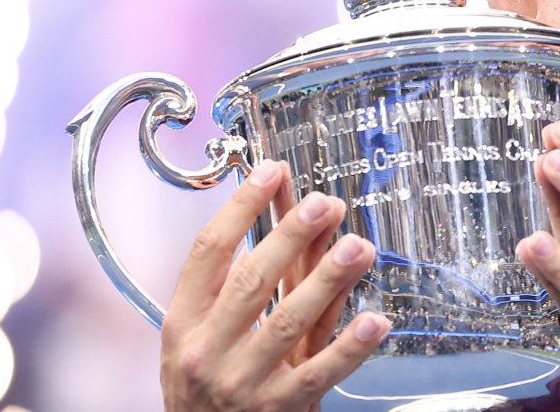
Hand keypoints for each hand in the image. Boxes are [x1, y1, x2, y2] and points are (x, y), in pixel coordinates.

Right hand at [161, 159, 390, 410]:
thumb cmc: (210, 381)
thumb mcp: (212, 329)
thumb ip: (257, 277)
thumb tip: (299, 215)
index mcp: (184, 321)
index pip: (208, 253)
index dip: (240, 208)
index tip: (271, 171)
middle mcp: (206, 351)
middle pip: (250, 282)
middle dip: (290, 237)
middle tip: (324, 203)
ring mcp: (242, 383)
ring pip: (288, 323)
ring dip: (327, 281)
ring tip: (358, 247)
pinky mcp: (279, 409)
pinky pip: (319, 373)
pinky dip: (349, 347)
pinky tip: (375, 321)